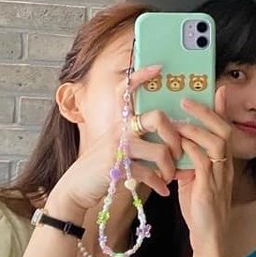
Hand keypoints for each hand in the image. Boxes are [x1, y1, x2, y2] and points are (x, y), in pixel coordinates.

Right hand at [49, 66, 181, 217]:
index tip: (159, 67)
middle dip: (175, 137)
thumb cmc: (102, 167)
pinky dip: (159, 184)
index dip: (141, 76)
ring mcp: (117, 147)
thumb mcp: (116, 147)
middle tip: (178, 152)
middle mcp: (118, 129)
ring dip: (170, 167)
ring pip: (160, 150)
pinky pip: (149, 173)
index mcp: (119, 121)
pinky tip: (163, 190)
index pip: (126, 89)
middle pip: (157, 117)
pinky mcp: (117, 167)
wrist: (77, 189)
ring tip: (171, 176)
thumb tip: (166, 137)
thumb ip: (136, 138)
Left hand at [174, 87, 233, 254]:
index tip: (217, 88)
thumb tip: (178, 147)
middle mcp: (225, 166)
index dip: (221, 109)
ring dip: (195, 128)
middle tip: (187, 99)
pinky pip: (203, 162)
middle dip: (207, 112)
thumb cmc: (201, 210)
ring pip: (215, 142)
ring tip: (177, 119)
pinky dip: (191, 149)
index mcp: (223, 163)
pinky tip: (178, 143)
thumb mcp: (194, 181)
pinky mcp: (210, 188)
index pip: (226, 129)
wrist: (209, 238)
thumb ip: (190, 163)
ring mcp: (220, 177)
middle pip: (224, 130)